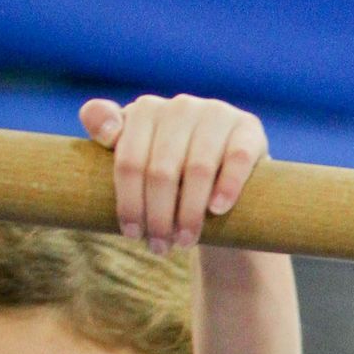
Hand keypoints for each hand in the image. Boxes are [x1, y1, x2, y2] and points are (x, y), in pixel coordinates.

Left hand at [81, 92, 266, 252]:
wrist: (224, 176)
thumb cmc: (170, 173)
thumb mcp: (137, 157)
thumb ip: (106, 131)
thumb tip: (104, 133)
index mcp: (145, 110)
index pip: (128, 160)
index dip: (127, 202)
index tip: (131, 233)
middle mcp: (180, 106)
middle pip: (160, 170)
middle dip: (158, 216)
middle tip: (159, 248)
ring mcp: (216, 114)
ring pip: (197, 169)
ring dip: (189, 213)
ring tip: (185, 242)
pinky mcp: (248, 129)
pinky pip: (237, 160)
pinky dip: (227, 188)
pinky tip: (217, 211)